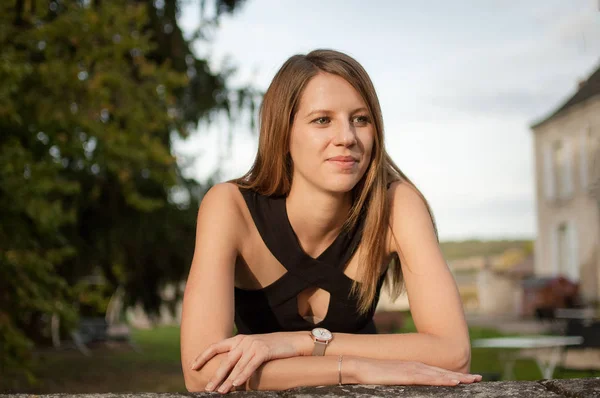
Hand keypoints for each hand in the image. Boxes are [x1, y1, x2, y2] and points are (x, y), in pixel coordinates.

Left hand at [190, 332, 305, 393]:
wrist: (292, 341)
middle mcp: (243, 341)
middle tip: (207, 388)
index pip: (215, 346)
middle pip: (225, 360)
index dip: (203, 356)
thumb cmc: (271, 348)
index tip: (192, 366)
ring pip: (237, 366)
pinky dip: (242, 376)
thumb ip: (240, 356)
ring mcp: (253, 345)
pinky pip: (250, 366)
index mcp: (238, 339)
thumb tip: (227, 372)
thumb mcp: (252, 348)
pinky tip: (236, 384)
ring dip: (228, 380)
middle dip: (215, 376)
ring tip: (220, 391)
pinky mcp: (263, 351)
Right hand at [349, 357, 482, 385]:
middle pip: (443, 372)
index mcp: (412, 368)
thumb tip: (409, 387)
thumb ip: (403, 382)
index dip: (453, 375)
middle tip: (478, 378)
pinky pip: (428, 378)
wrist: (358, 367)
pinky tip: (454, 382)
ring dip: (457, 378)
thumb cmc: (372, 376)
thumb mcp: (392, 381)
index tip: (467, 379)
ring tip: (472, 380)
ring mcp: (412, 369)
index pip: (437, 373)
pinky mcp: (407, 375)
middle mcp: (415, 366)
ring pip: (439, 375)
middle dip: (461, 376)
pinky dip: (443, 380)